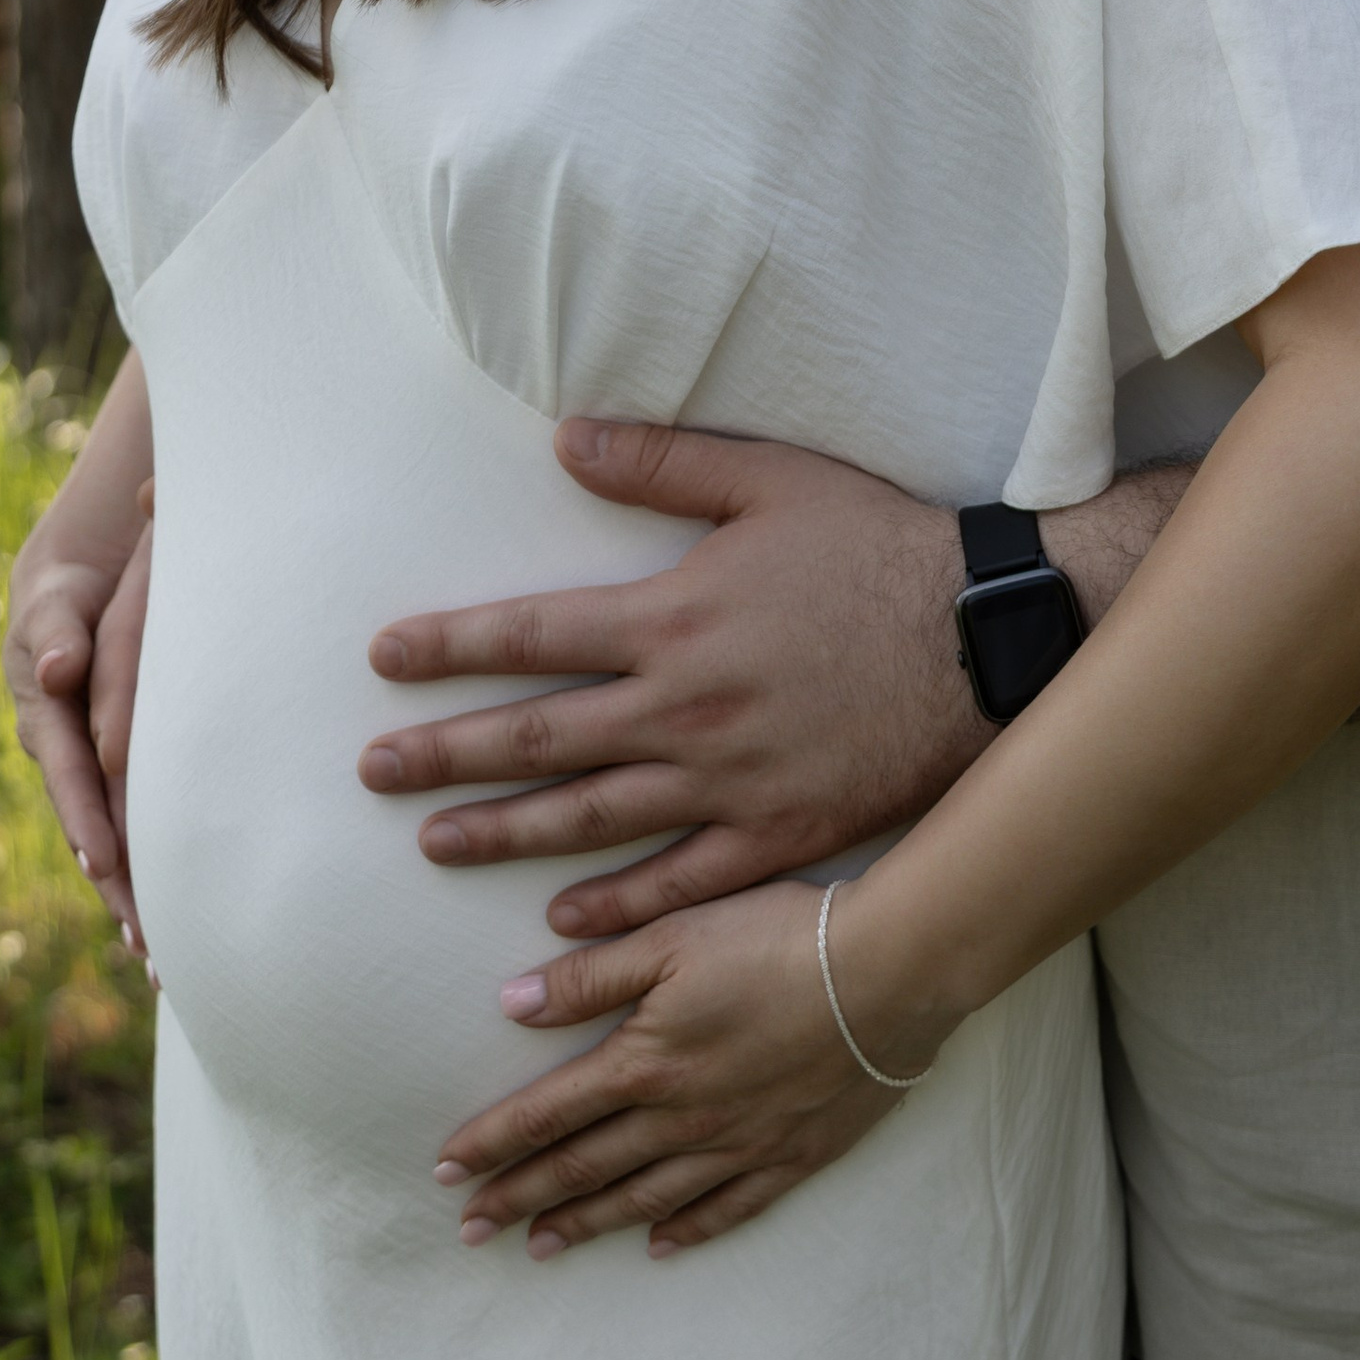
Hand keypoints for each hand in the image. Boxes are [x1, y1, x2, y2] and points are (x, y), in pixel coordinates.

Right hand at [4, 487, 148, 952]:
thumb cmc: (69, 593)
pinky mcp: (122, 776)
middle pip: (93, 834)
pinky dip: (155, 875)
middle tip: (146, 946)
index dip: (86, 821)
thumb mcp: (55, 602)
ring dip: (138, 901)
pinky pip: (139, 831)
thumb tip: (60, 669)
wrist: (76, 592)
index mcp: (48, 721)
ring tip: (165, 962)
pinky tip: (185, 925)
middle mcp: (68, 759)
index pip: (71, 777)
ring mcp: (94, 772)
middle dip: (118, 891)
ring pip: (117, 844)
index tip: (104, 864)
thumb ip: (57, 630)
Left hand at [359, 426, 988, 939]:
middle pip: (539, 737)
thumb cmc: (879, 547)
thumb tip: (564, 440)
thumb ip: (662, 462)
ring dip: (505, 831)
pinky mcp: (777, 833)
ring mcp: (727, 781)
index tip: (383, 660)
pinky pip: (680, 881)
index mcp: (673, 618)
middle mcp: (683, 708)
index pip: (531, 635)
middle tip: (373, 774)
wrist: (986, 639)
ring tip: (436, 843)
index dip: (450, 646)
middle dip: (447, 753)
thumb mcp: (772, 480)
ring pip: (591, 816)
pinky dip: (617, 905)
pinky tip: (563, 919)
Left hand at [434, 881, 945, 1257]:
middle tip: (470, 1231)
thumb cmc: (778, 939)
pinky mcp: (790, 1154)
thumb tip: (509, 1004)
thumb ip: (589, 977)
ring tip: (541, 1248)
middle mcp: (680, 1117)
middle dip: (520, 1199)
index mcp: (644, 1061)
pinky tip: (658, 1246)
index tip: (445, 1172)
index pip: (546, 1114)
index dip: (491, 1144)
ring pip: (645, 1197)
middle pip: (583, 1167)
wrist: (887, 974)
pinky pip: (727, 1207)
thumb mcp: (672, 937)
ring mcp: (736, 1143)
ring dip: (587, 1223)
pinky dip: (686, 1230)